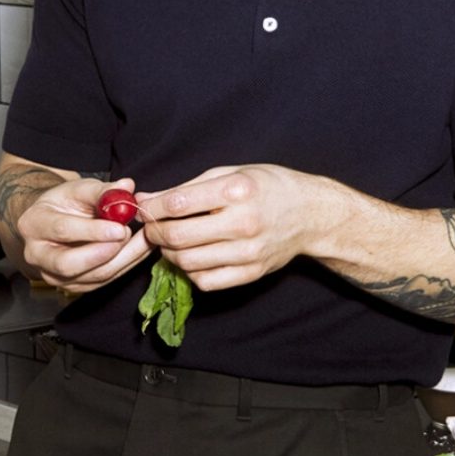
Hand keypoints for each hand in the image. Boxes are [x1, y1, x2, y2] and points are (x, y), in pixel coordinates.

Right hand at [17, 176, 151, 293]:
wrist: (56, 222)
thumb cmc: (66, 203)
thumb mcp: (79, 189)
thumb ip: (102, 190)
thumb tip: (127, 187)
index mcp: (33, 224)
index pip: (62, 231)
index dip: (93, 231)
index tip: (120, 227)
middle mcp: (37, 255)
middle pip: (70, 264)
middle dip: (105, 252)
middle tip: (128, 235)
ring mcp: (54, 275)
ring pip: (92, 276)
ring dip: (123, 259)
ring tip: (144, 239)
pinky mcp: (74, 286)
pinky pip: (104, 281)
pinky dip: (126, 266)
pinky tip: (140, 250)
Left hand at [138, 165, 332, 291]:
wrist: (310, 214)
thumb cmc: (267, 187)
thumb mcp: (229, 174)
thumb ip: (186, 188)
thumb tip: (144, 199)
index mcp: (237, 190)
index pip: (178, 204)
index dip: (152, 209)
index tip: (143, 209)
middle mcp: (243, 222)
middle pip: (178, 237)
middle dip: (155, 234)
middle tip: (152, 229)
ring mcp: (248, 252)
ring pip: (187, 262)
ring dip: (169, 254)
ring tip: (171, 243)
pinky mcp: (252, 273)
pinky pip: (206, 281)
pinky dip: (190, 272)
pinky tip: (192, 258)